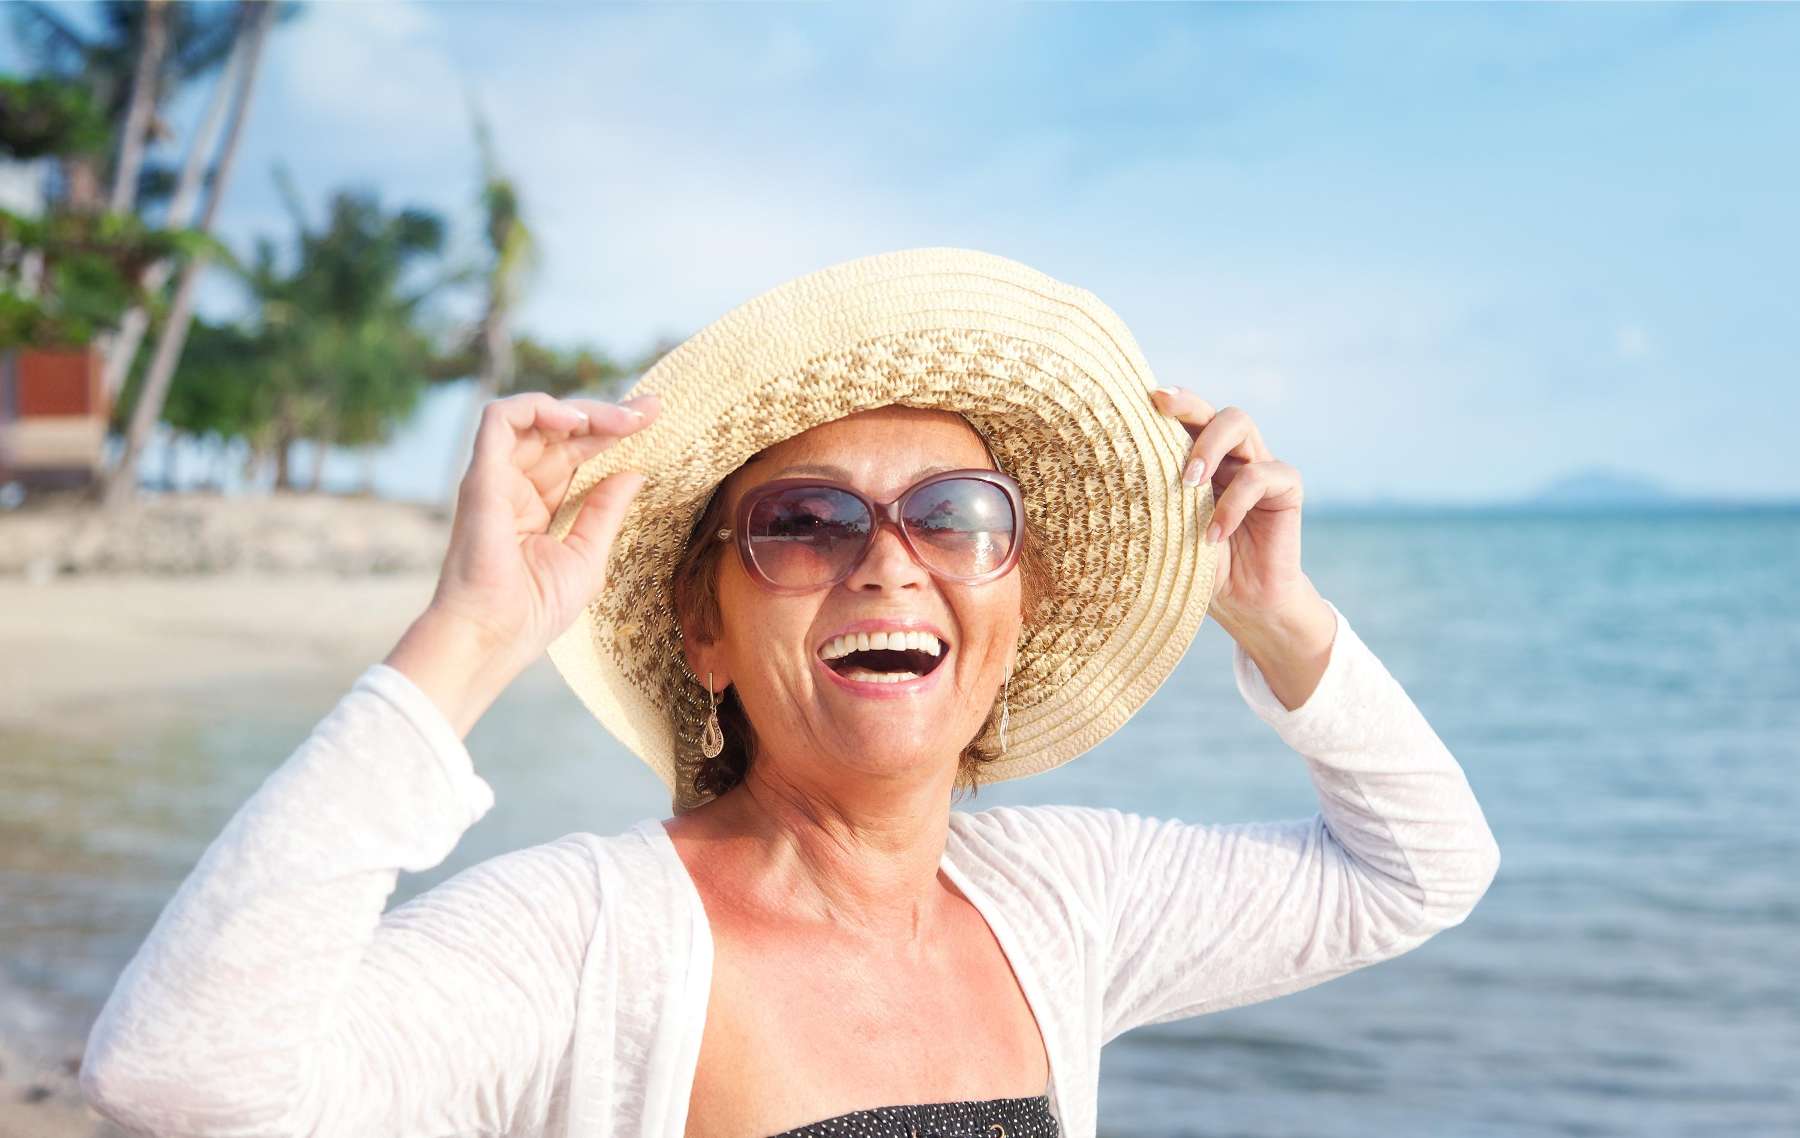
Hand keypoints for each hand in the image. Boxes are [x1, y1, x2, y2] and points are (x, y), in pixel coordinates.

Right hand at [386, 391, 660, 735]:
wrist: (494, 637)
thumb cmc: (533, 610)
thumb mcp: (587, 555)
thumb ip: (606, 511)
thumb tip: (634, 472)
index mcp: (539, 503)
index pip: (577, 453)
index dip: (613, 432)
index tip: (653, 417)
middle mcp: (516, 484)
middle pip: (561, 431)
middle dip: (608, 414)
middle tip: (650, 410)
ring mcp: (497, 477)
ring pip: (534, 416)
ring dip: (580, 410)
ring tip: (622, 420)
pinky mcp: (481, 475)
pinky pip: (499, 419)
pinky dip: (537, 408)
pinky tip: (576, 423)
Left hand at [1150, 386, 1307, 615]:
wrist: (1243, 604)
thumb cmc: (1197, 565)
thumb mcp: (1166, 529)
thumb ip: (1152, 498)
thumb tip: (1107, 474)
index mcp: (1199, 459)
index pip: (1186, 419)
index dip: (1170, 402)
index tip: (1146, 397)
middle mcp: (1231, 455)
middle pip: (1214, 409)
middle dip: (1188, 405)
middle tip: (1162, 409)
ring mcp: (1260, 465)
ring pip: (1240, 424)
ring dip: (1208, 446)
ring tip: (1187, 482)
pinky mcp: (1285, 488)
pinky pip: (1260, 476)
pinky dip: (1233, 504)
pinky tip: (1214, 535)